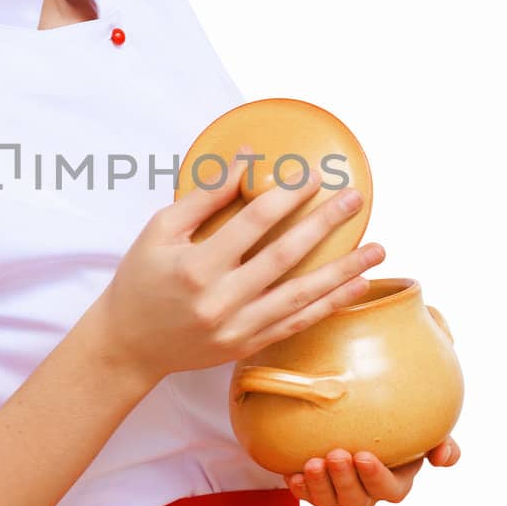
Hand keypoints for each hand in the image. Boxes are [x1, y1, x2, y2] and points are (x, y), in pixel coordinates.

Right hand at [99, 142, 385, 385]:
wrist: (128, 344)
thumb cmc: (141, 279)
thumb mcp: (161, 229)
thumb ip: (206, 194)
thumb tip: (248, 159)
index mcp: (197, 267)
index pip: (253, 222)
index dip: (286, 196)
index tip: (312, 176)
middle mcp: (221, 301)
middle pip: (285, 255)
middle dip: (324, 224)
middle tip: (355, 199)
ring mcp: (238, 328)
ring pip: (302, 295)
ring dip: (343, 271)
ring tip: (378, 248)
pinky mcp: (247, 346)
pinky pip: (297, 323)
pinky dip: (330, 305)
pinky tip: (356, 286)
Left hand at [285, 436, 460, 505]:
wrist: (358, 414)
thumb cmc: (396, 421)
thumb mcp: (423, 428)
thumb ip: (441, 441)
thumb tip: (442, 457)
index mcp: (396, 480)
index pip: (391, 491)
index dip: (376, 478)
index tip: (363, 456)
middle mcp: (367, 492)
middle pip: (358, 503)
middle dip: (345, 482)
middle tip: (335, 455)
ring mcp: (340, 493)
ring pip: (331, 503)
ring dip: (321, 486)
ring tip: (312, 463)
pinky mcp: (316, 487)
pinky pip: (307, 496)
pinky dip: (301, 488)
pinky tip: (293, 474)